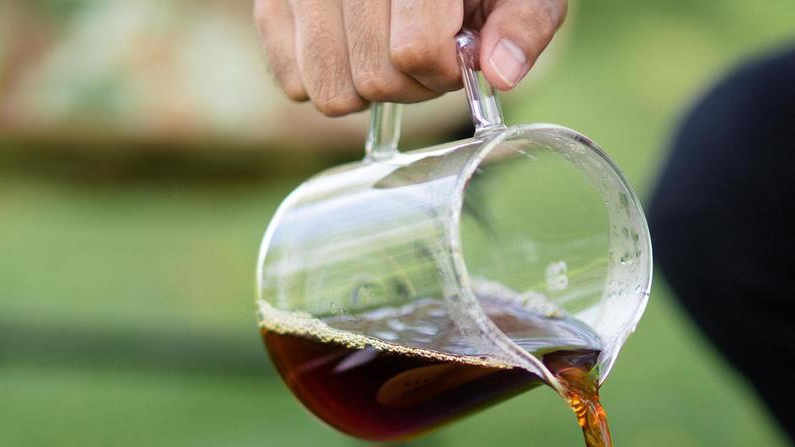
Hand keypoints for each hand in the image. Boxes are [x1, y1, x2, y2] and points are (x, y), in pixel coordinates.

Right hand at [255, 0, 568, 115]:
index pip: (415, 48)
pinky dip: (327, 79)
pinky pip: (293, 82)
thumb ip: (523, 23)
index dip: (445, 68)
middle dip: (411, 83)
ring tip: (390, 48)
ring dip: (368, 88)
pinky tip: (353, 46)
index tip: (458, 50)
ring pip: (329, 90)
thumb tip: (500, 73)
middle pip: (374, 77)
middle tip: (428, 49)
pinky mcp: (271, 0)